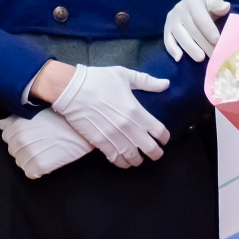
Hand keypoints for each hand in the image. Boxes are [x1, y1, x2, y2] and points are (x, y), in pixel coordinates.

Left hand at [0, 110, 92, 178]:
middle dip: (23, 149)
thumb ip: (14, 119)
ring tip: (44, 151)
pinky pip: (31, 173)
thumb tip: (0, 124)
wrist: (81, 129)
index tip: (30, 135)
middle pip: (13, 151)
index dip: (18, 137)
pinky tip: (47, 161)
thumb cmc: (61, 118)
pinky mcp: (40, 165)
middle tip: (40, 143)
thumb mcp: (36, 113)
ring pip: (21, 163)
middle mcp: (20, 140)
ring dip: (30, 160)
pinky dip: (37, 170)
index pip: (6, 137)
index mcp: (17, 126)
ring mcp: (30, 153)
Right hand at [52, 65, 169, 167]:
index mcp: (137, 111)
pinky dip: (122, 163)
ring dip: (138, 160)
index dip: (164, 138)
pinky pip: (116, 158)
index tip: (163, 139)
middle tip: (155, 153)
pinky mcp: (100, 142)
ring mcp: (114, 137)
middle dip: (155, 153)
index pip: (159, 131)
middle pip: (150, 149)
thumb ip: (147, 81)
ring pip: (133, 157)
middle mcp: (128, 127)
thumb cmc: (98, 79)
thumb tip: (166, 84)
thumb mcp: (124, 75)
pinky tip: (124, 161)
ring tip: (138, 159)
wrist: (71, 89)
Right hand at [163, 0, 229, 61]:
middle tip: (214, 55)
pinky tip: (179, 58)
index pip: (200, 19)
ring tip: (201, 58)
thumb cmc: (205, 6)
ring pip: (180, 36)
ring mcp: (171, 21)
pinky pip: (167, 41)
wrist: (189, 6)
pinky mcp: (166, 30)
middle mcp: (179, 10)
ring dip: (191, 49)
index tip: (218, 41)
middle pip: (192, 30)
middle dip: (204, 44)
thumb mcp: (212, 1)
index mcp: (191, 1)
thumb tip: (225, 6)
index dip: (209, 31)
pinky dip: (172, 50)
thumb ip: (218, 4)